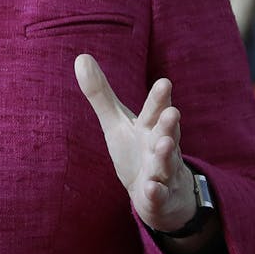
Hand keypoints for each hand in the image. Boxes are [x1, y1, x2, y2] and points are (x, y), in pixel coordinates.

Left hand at [74, 54, 198, 234]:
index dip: (159, 98)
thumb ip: (100, 93)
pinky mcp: (159, 197)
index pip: (154, 110)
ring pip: (166, 163)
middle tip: (173, 111)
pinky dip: (155, 192)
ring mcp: (163, 173)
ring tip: (164, 144)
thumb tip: (81, 56)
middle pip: (166, 134)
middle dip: (169, 124)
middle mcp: (160, 147)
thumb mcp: (116, 122)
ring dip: (166, 155)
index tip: (164, 82)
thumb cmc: (136, 150)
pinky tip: (151, 188)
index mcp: (149, 128)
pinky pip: (158, 195)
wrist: (160, 194)